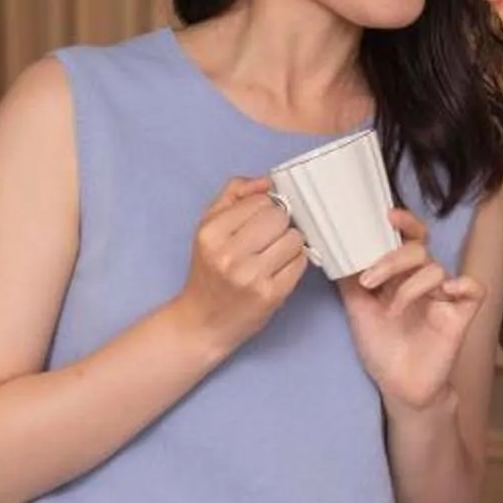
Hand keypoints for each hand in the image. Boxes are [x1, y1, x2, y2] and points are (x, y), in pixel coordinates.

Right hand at [177, 177, 307, 353]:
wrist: (202, 322)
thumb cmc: (208, 271)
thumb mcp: (208, 227)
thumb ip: (234, 195)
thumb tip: (267, 180)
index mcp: (211, 233)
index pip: (261, 201)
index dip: (266, 208)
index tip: (260, 221)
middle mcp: (229, 254)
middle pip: (280, 218)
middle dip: (280, 225)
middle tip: (269, 239)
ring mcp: (251, 276)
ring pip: (294, 239)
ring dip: (290, 244)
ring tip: (274, 254)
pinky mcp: (270, 295)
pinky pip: (300, 263)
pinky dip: (295, 263)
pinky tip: (279, 269)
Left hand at [338, 208, 487, 412]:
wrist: (399, 386)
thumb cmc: (381, 348)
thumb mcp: (357, 310)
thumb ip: (349, 280)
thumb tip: (336, 250)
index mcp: (401, 275)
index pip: (408, 238)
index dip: (404, 223)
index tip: (388, 216)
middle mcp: (423, 281)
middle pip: (419, 249)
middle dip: (394, 259)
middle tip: (371, 279)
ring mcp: (444, 297)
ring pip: (437, 269)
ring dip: (411, 286)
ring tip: (392, 311)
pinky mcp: (461, 315)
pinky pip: (474, 289)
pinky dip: (463, 285)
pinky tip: (448, 293)